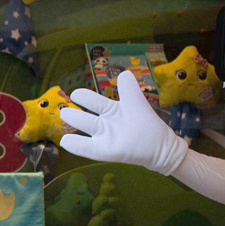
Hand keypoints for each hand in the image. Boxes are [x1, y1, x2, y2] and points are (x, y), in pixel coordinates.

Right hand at [58, 70, 188, 176]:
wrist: (160, 147)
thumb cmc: (147, 124)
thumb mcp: (137, 103)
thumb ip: (129, 88)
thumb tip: (123, 73)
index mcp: (111, 110)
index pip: (93, 101)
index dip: (84, 97)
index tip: (75, 94)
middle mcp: (104, 124)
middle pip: (85, 118)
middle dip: (73, 113)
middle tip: (63, 110)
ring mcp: (104, 138)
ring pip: (85, 130)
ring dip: (74, 124)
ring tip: (63, 117)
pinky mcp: (106, 152)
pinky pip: (88, 148)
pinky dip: (76, 145)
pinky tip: (65, 141)